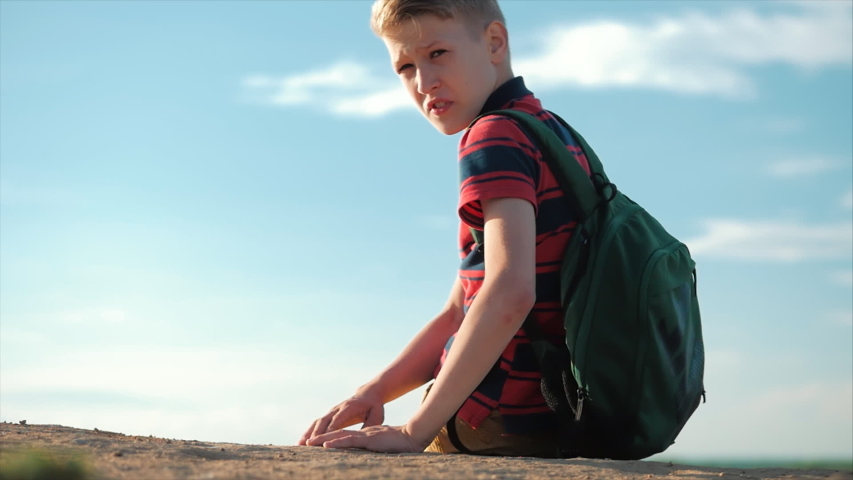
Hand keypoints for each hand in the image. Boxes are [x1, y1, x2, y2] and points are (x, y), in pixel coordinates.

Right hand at [298, 393, 384, 445]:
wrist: (367, 395)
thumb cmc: (374, 407)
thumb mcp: (377, 414)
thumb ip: (371, 424)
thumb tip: (364, 435)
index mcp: (350, 407)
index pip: (339, 418)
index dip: (331, 427)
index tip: (325, 437)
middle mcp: (338, 408)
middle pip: (325, 420)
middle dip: (317, 432)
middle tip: (309, 444)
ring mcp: (331, 411)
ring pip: (318, 422)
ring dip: (309, 433)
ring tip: (300, 444)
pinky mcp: (328, 415)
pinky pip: (316, 423)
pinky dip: (308, 432)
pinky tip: (301, 442)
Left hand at [305, 424, 425, 452]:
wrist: (413, 437)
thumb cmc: (400, 444)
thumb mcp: (382, 447)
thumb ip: (373, 448)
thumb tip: (368, 452)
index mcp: (364, 436)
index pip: (343, 436)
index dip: (329, 438)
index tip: (315, 443)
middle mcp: (362, 434)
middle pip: (337, 434)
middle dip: (320, 437)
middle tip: (305, 443)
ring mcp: (365, 436)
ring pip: (340, 436)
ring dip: (323, 439)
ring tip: (309, 443)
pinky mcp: (369, 439)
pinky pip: (350, 440)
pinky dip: (337, 442)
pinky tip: (326, 445)